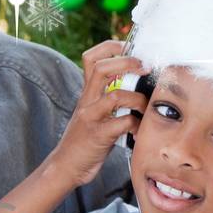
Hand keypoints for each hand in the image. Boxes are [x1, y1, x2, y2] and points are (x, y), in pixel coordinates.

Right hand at [47, 40, 147, 186]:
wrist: (66, 165)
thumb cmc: (85, 140)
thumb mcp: (93, 113)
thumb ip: (108, 98)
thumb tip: (138, 85)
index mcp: (88, 93)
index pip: (92, 58)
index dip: (111, 47)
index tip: (130, 47)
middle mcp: (87, 101)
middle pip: (102, 68)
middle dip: (127, 62)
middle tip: (145, 67)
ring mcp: (91, 117)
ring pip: (116, 95)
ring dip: (138, 99)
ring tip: (146, 107)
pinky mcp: (98, 135)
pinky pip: (122, 122)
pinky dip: (136, 125)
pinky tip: (139, 131)